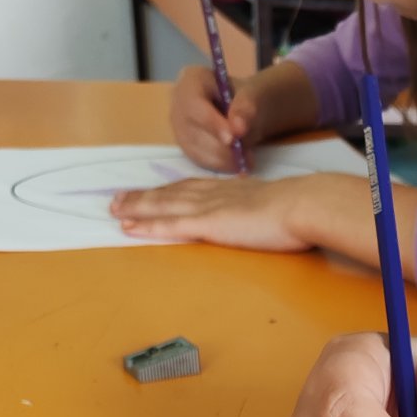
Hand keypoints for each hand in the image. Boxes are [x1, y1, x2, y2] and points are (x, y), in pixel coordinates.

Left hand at [111, 175, 311, 249]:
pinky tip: (129, 227)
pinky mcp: (208, 223)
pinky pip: (170, 223)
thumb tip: (263, 214)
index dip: (168, 191)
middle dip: (143, 197)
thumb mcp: (276, 206)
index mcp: (230, 191)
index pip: (191, 189)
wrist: (301, 205)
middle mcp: (213, 194)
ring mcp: (209, 207)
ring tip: (114, 211)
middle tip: (118, 200)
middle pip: (171, 193)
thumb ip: (262, 209)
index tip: (151, 193)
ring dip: (137, 208)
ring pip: (164, 205)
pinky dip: (147, 224)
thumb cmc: (297, 209)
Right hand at [171, 65, 260, 172]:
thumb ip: (246, 107)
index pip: (194, 104)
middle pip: (192, 130)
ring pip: (196, 149)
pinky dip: (220, 167)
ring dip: (223, 159)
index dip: (212, 123)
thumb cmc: (243, 98)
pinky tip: (237, 165)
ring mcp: (178, 127)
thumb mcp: (251, 95)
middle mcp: (178, 103)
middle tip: (247, 156)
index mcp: (191, 80)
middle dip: (221, 146)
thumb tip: (238, 128)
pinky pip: (199, 161)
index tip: (232, 139)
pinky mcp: (186, 147)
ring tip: (247, 160)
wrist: (242, 111)